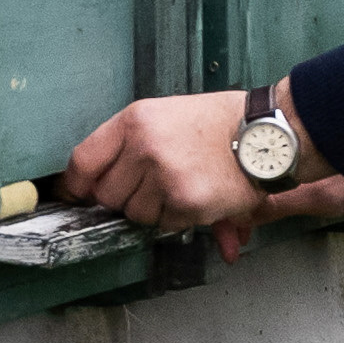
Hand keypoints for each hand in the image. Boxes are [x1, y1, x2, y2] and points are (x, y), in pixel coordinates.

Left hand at [51, 85, 343, 259]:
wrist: (268, 133)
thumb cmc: (220, 124)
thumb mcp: (167, 117)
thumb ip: (129, 148)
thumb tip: (85, 188)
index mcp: (134, 120)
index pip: (83, 161)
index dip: (76, 186)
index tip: (75, 197)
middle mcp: (143, 146)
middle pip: (107, 195)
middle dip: (125, 200)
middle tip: (152, 191)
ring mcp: (163, 175)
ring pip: (136, 215)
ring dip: (155, 211)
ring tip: (183, 187)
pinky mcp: (185, 201)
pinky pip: (165, 225)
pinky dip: (180, 220)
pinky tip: (200, 198)